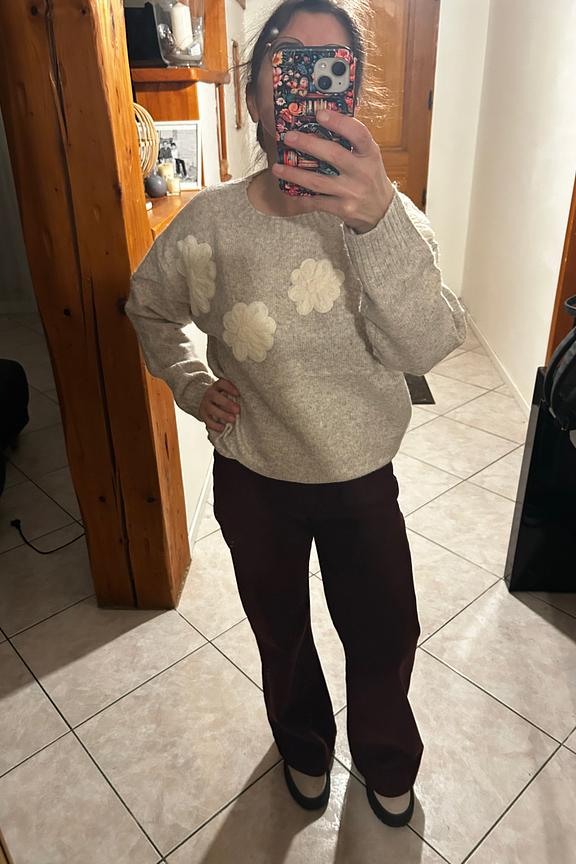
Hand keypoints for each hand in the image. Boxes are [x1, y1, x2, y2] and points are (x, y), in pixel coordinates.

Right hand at [200, 378, 240, 432]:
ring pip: (211, 409)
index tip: (238, 393)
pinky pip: (207, 420)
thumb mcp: (227, 392)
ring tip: (233, 420)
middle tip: (238, 410)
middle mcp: (209, 394)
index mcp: (217, 386)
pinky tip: (223, 428)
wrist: (207, 402)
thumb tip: (250, 400)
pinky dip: (215, 425)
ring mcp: (205, 404)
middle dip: (227, 403)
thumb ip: (235, 394)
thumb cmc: (223, 397)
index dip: (229, 388)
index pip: (221, 383)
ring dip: (223, 414)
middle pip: (215, 397)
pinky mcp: (202, 415)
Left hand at [271, 109, 395, 233]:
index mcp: (370, 154)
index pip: (358, 134)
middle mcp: (362, 172)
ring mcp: (352, 192)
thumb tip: (323, 121)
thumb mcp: (369, 157)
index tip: (320, 114)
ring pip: (318, 181)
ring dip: (294, 174)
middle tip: (288, 137)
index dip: (339, 122)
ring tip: (277, 167)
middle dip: (307, 144)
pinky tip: (288, 189)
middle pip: (333, 154)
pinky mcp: (343, 209)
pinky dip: (301, 195)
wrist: (381, 211)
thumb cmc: (369, 177)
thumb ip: (352, 143)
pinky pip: (317, 201)